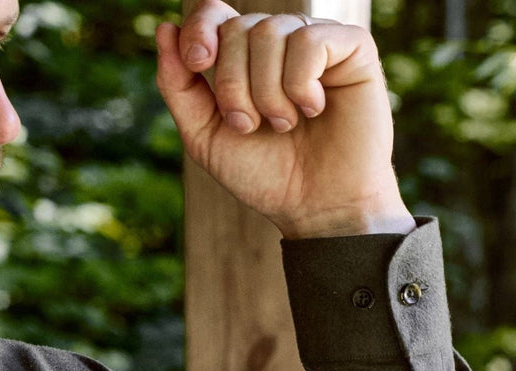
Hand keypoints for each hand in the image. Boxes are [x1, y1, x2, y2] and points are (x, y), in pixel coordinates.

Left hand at [155, 1, 415, 237]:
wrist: (314, 206)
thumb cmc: (263, 174)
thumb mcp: (205, 135)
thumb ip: (178, 86)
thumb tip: (164, 29)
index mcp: (242, 57)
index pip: (213, 13)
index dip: (200, 27)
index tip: (198, 63)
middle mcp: (278, 41)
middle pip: (237, 28)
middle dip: (232, 86)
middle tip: (250, 126)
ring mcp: (315, 40)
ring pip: (270, 33)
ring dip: (267, 93)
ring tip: (284, 125)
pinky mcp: (352, 46)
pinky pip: (309, 41)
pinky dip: (301, 85)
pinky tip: (314, 110)